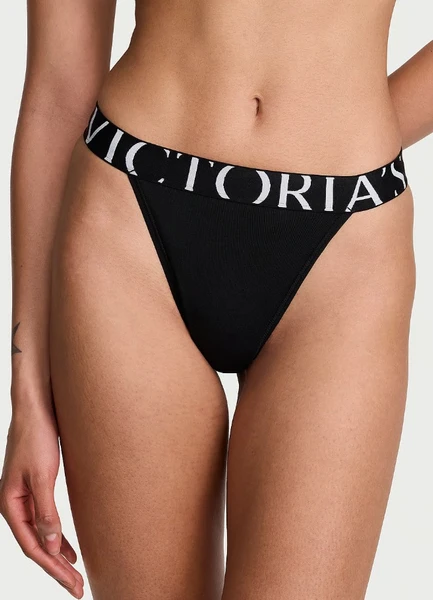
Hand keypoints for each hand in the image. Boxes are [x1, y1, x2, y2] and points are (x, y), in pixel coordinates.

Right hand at [0, 388, 83, 598]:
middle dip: (58, 569)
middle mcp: (15, 505)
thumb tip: (52, 546)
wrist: (37, 408)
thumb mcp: (42, 475)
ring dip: (59, 555)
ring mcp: (25, 497)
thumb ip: (46, 512)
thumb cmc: (36, 437)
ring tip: (76, 575)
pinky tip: (69, 548)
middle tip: (79, 588)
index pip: (33, 547)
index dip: (54, 569)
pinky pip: (46, 521)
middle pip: (37, 545)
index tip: (74, 584)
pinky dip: (58, 537)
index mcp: (10, 505)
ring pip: (42, 535)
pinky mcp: (37, 488)